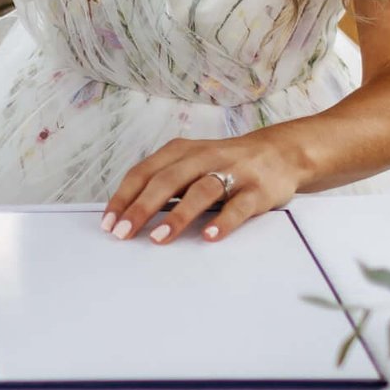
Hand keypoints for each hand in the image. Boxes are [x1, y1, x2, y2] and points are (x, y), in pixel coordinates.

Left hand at [100, 132, 306, 245]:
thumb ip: (165, 182)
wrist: (280, 153)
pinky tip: (208, 237)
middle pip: (167, 180)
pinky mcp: (258, 189)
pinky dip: (223, 221)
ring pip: (201, 191)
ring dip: (178, 215)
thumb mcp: (192, 163)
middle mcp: (204, 157)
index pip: (145, 172)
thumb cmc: (225, 163)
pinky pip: (238, 206)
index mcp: (182, 151)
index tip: (109, 223)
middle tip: (124, 233)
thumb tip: (128, 214)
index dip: (124, 197)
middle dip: (142, 207)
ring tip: (159, 238)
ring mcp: (233, 171)